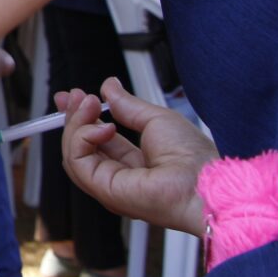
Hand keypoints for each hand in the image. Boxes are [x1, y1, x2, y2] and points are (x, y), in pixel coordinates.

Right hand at [59, 77, 217, 235]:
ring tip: (91, 104)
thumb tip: (110, 88)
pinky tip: (101, 125)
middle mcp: (117, 177)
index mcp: (133, 164)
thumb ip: (128, 105)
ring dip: (76, 123)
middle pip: (80, 147)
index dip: (82, 117)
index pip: (96, 140)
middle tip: (78, 95)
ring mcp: (108, 185)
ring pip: (73, 153)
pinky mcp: (103, 189)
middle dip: (74, 117)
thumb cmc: (194, 159)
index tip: (75, 96)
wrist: (204, 181)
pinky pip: (77, 160)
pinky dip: (81, 137)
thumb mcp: (156, 119)